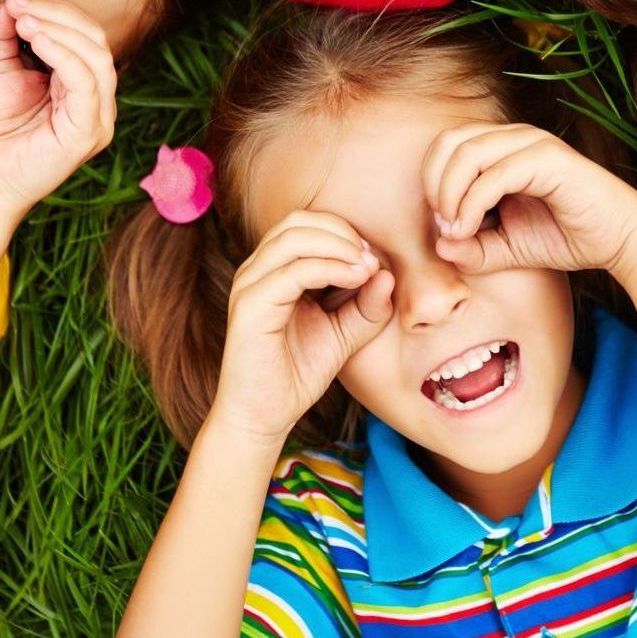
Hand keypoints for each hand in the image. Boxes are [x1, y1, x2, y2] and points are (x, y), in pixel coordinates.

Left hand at [0, 0, 117, 219]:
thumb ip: (0, 37)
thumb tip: (7, 2)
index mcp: (81, 86)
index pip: (84, 35)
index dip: (55, 9)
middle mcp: (98, 101)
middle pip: (95, 40)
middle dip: (58, 14)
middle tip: (19, 4)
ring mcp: (98, 119)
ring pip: (96, 57)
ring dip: (60, 30)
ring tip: (24, 20)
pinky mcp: (88, 134)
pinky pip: (86, 85)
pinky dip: (64, 55)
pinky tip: (37, 40)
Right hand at [210, 212, 394, 446]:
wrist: (264, 416)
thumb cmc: (298, 373)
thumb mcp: (344, 334)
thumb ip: (366, 306)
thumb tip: (387, 274)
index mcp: (273, 270)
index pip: (306, 224)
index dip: (344, 232)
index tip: (374, 259)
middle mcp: (256, 270)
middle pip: (299, 221)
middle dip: (342, 232)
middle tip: (371, 258)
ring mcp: (249, 285)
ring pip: (294, 237)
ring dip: (338, 246)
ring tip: (366, 267)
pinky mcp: (251, 306)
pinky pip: (293, 271)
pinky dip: (329, 267)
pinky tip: (355, 279)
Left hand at [420, 123, 636, 281]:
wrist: (619, 240)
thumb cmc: (565, 237)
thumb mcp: (507, 248)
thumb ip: (472, 248)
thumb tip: (439, 245)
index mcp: (502, 148)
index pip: (446, 145)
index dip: (430, 181)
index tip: (441, 224)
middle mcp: (514, 138)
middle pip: (450, 141)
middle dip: (433, 183)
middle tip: (442, 224)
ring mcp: (532, 144)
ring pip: (468, 151)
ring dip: (449, 193)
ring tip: (455, 228)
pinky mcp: (549, 159)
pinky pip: (495, 174)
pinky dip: (472, 202)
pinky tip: (469, 228)